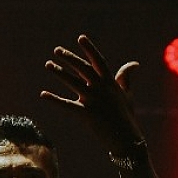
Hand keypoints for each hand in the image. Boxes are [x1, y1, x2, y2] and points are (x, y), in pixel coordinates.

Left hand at [41, 33, 144, 154]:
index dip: (90, 49)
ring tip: (48, 64)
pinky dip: (54, 100)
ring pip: (73, 82)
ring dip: (59, 72)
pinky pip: (67, 105)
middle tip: (57, 50)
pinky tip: (43, 94)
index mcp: (111, 83)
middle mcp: (102, 89)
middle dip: (69, 58)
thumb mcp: (127, 95)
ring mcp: (94, 101)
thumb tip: (134, 64)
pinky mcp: (87, 115)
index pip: (98, 61)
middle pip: (83, 69)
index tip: (81, 38)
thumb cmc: (127, 117)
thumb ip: (126, 78)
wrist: (127, 140)